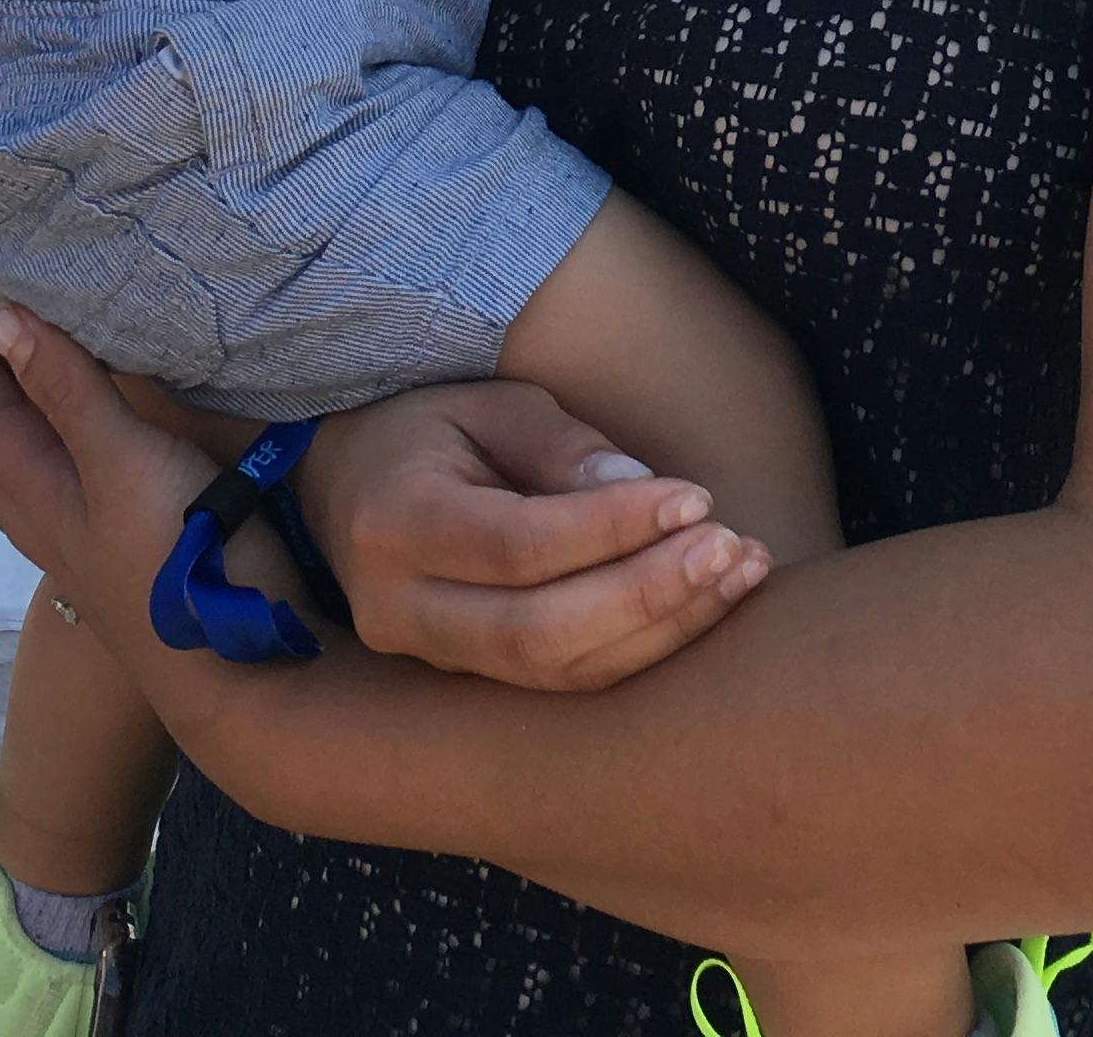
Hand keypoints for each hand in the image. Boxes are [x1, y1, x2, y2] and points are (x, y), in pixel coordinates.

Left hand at [0, 303, 211, 622]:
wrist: (238, 669)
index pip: (3, 427)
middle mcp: (65, 536)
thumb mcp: (121, 457)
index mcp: (51, 500)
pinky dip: (62, 499)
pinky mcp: (138, 584)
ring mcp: (100, 568)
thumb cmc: (177, 553)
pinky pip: (76, 529)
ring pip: (37, 508)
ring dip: (15, 467)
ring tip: (2, 443)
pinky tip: (86, 508)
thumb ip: (67, 391)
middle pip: (8, 472)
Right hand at [300, 382, 771, 687]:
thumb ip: (558, 446)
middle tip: (732, 548)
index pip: (518, 544)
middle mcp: (399, 607)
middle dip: (648, 596)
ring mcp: (427, 658)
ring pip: (555, 672)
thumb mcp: (489, 406)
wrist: (352, 490)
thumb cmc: (434, 432)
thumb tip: (640, 487)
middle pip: (536, 632)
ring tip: (740, 573)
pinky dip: (642, 648)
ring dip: (661, 629)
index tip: (696, 498)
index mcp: (396, 522)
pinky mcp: (466, 684)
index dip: (613, 529)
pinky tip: (707, 603)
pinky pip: (562, 683)